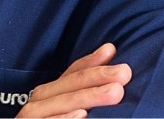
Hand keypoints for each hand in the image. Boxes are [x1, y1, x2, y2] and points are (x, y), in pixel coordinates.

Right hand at [16, 43, 130, 118]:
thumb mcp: (64, 109)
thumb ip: (82, 90)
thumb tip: (109, 51)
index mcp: (48, 96)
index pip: (72, 73)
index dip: (92, 62)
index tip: (113, 52)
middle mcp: (38, 104)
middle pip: (69, 85)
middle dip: (98, 77)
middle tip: (125, 73)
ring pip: (61, 103)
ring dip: (88, 96)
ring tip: (115, 92)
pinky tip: (82, 116)